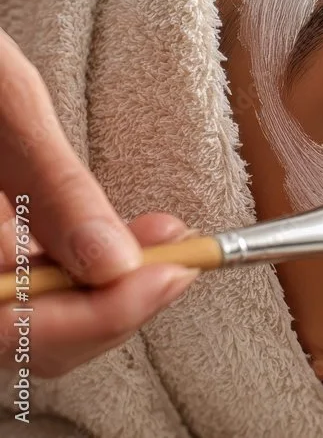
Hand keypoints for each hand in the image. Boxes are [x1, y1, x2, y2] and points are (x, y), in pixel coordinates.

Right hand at [0, 28, 197, 376]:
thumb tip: (113, 261)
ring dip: (111, 288)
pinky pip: (34, 285)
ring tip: (168, 241)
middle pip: (31, 339)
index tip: (170, 274)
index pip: (15, 326)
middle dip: (117, 304)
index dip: (100, 314)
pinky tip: (128, 240)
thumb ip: (53, 187)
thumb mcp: (5, 107)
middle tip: (182, 261)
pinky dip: (88, 269)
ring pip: (37, 318)